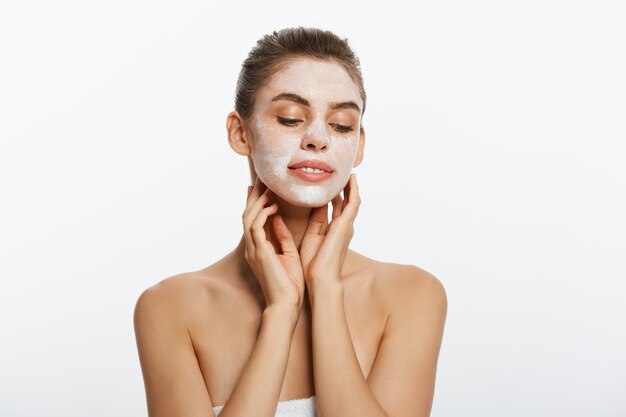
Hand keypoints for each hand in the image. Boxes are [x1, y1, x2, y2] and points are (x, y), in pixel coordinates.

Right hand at [242, 178, 305, 309]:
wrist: (288, 304)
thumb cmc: (290, 284)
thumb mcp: (288, 253)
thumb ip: (282, 236)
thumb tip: (278, 219)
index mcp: (259, 248)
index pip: (254, 220)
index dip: (256, 202)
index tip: (263, 187)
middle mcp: (253, 247)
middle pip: (247, 215)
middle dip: (254, 196)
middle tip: (261, 180)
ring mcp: (254, 250)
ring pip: (248, 218)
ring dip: (257, 202)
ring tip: (268, 189)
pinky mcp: (259, 253)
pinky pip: (255, 227)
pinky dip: (262, 214)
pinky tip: (272, 206)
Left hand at [299, 174, 360, 288]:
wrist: (320, 278)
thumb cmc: (314, 264)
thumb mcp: (311, 236)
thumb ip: (315, 220)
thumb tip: (313, 204)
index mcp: (334, 230)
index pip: (337, 207)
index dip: (335, 193)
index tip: (330, 180)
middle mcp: (344, 226)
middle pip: (347, 201)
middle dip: (345, 187)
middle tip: (342, 171)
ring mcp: (347, 225)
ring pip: (352, 200)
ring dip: (351, 185)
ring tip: (348, 170)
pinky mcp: (346, 225)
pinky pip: (353, 203)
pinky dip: (353, 190)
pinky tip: (351, 179)